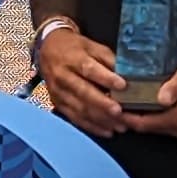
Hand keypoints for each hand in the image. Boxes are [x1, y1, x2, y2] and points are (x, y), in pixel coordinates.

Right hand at [40, 21, 124, 136]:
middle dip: (103, 104)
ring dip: (101, 119)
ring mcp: (58, 93)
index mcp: (73, 59)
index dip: (106, 78)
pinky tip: (107, 131)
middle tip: (120, 112)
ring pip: (80, 109)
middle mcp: (63, 77)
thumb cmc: (75, 48)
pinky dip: (92, 126)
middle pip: (83, 92)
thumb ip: (109, 60)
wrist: (48, 50)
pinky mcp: (58, 104)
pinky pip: (75, 118)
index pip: (89, 69)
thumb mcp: (92, 46)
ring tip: (120, 126)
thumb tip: (128, 74)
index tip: (123, 85)